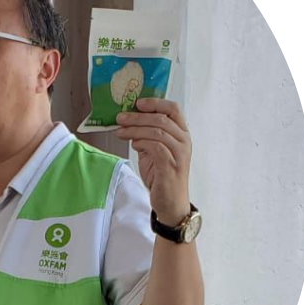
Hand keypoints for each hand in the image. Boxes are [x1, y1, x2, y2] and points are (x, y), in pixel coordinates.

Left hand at [115, 98, 191, 225]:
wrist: (170, 202)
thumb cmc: (161, 176)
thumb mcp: (153, 151)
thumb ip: (146, 136)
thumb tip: (129, 122)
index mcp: (181, 134)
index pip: (173, 109)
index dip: (155, 102)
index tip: (137, 102)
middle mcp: (184, 141)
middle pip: (161, 118)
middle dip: (137, 116)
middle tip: (120, 117)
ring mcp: (179, 153)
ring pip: (157, 131)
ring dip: (135, 129)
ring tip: (120, 131)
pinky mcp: (171, 165)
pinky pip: (155, 146)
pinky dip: (141, 142)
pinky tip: (133, 144)